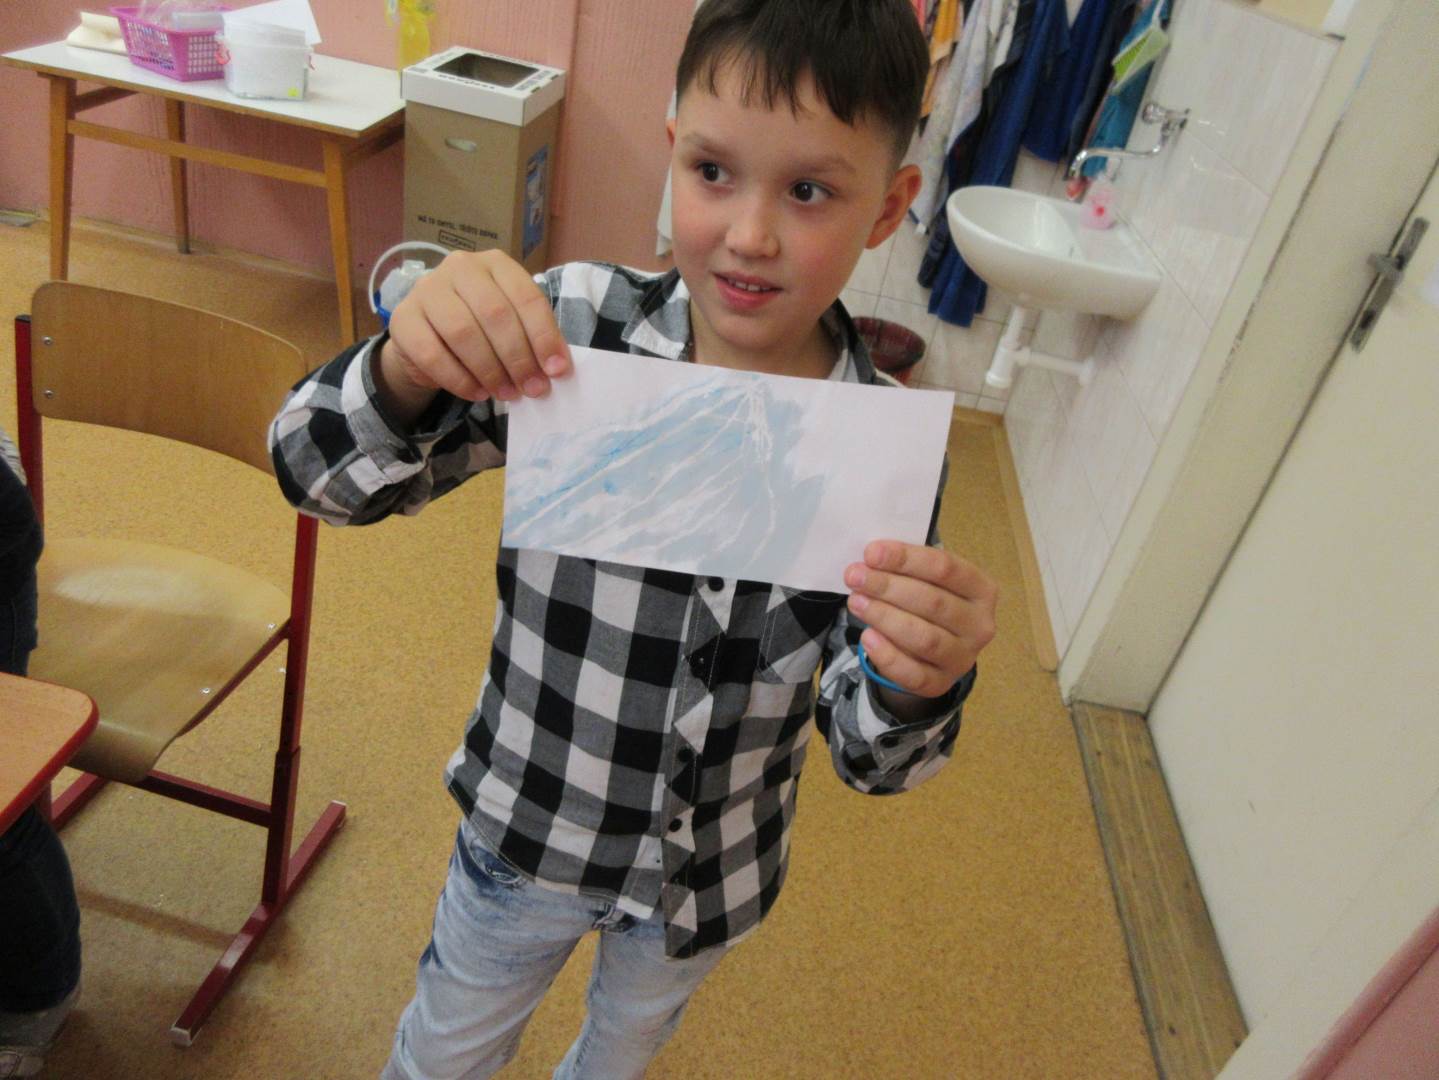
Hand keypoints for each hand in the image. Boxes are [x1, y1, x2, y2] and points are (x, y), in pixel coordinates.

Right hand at [377, 249, 570, 418]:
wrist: (427, 337)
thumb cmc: (479, 328)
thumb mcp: (510, 325)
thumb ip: (532, 339)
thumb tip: (556, 369)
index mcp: (495, 263)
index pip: (525, 296)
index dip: (544, 336)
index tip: (557, 370)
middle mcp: (459, 267)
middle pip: (495, 314)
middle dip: (518, 358)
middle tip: (532, 388)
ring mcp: (427, 290)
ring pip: (464, 333)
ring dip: (490, 370)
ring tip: (506, 394)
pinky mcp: (402, 319)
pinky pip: (432, 354)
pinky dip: (459, 379)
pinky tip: (477, 393)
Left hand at [844, 541, 997, 699]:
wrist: (932, 651)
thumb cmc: (928, 602)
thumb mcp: (927, 579)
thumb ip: (907, 567)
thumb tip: (872, 557)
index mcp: (982, 589)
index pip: (945, 568)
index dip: (906, 559)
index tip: (871, 553)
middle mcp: (980, 625)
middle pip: (933, 602)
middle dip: (888, 587)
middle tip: (855, 576)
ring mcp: (963, 658)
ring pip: (924, 638)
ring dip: (885, 617)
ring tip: (856, 602)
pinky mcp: (941, 684)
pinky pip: (914, 674)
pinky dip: (888, 656)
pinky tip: (867, 637)